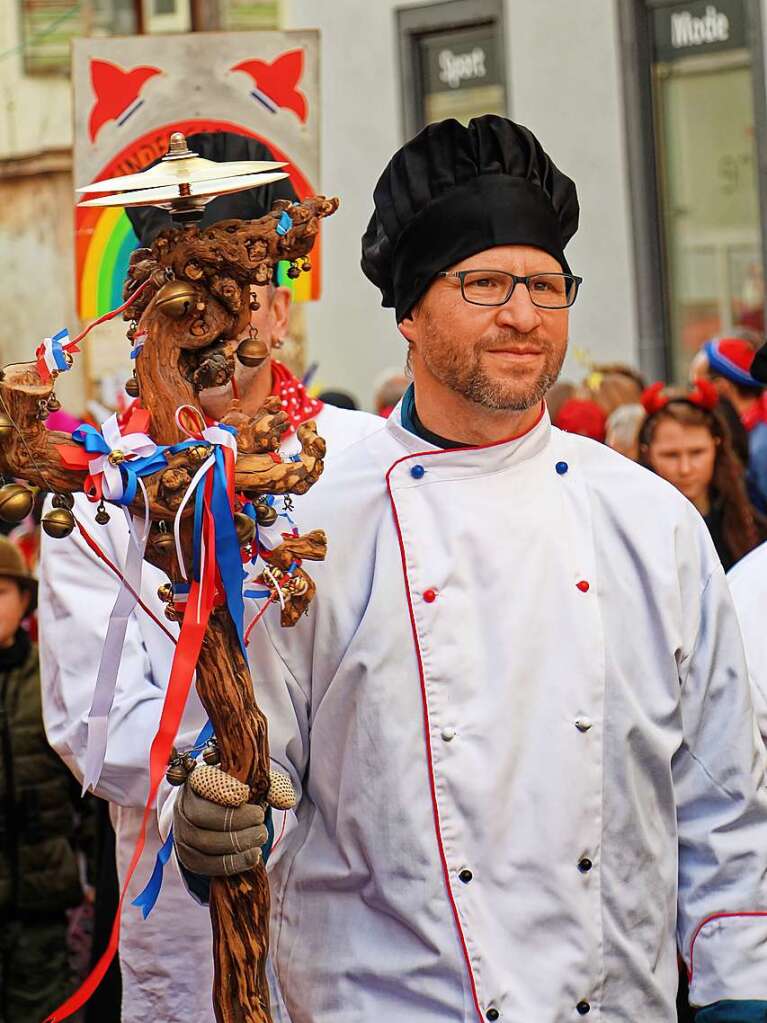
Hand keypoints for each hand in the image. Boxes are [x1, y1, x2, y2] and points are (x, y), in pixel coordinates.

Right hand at [173, 765, 295, 876]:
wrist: (219, 818)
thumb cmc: (237, 795)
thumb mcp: (253, 783)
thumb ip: (271, 786)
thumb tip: (286, 800)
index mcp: (197, 779)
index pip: (203, 781)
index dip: (223, 788)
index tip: (246, 793)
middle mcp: (183, 805)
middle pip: (202, 816)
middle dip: (235, 821)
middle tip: (260, 820)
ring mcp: (182, 833)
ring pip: (205, 843)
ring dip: (237, 843)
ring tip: (260, 837)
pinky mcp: (188, 857)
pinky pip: (207, 865)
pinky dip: (232, 863)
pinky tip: (252, 856)